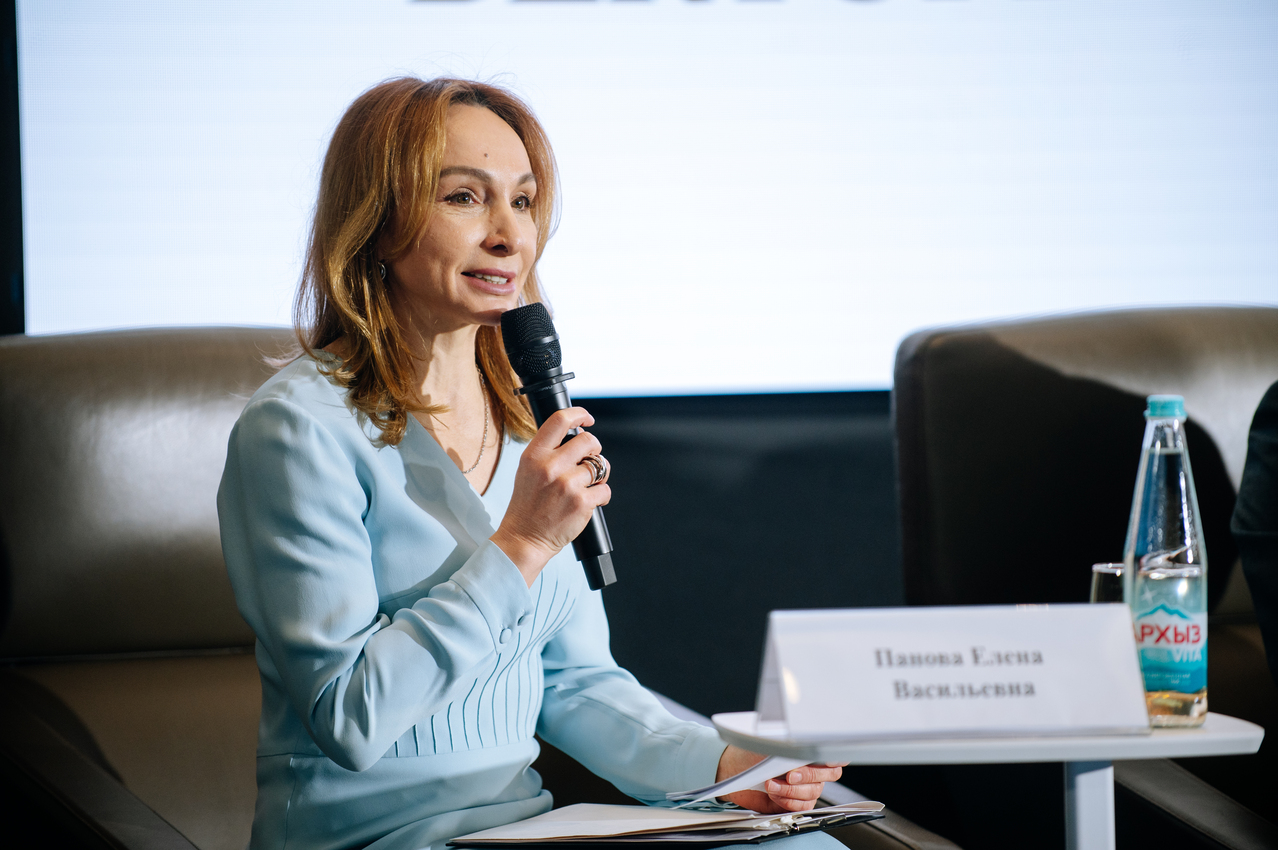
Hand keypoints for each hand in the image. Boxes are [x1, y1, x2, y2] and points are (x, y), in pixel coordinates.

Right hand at [491, 407, 610, 585]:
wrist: (524, 538)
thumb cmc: (527, 505)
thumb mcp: (528, 470)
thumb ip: (548, 451)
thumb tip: (578, 434)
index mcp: (534, 455)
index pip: (560, 420)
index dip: (579, 414)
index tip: (587, 419)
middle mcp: (550, 466)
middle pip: (589, 441)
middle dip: (594, 449)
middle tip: (589, 460)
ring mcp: (567, 484)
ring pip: (600, 466)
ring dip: (598, 475)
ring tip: (586, 485)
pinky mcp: (582, 503)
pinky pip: (605, 490)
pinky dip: (601, 496)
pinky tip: (588, 501)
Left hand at [715, 746, 845, 812]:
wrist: (733, 769)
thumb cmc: (751, 751)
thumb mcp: (768, 743)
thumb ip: (788, 746)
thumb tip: (800, 750)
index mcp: (808, 750)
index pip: (835, 753)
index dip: (836, 757)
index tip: (826, 760)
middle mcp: (811, 768)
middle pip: (829, 775)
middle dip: (808, 775)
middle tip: (789, 774)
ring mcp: (804, 786)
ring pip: (813, 792)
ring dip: (791, 790)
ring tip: (771, 784)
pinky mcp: (794, 802)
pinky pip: (802, 806)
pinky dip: (787, 801)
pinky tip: (774, 793)